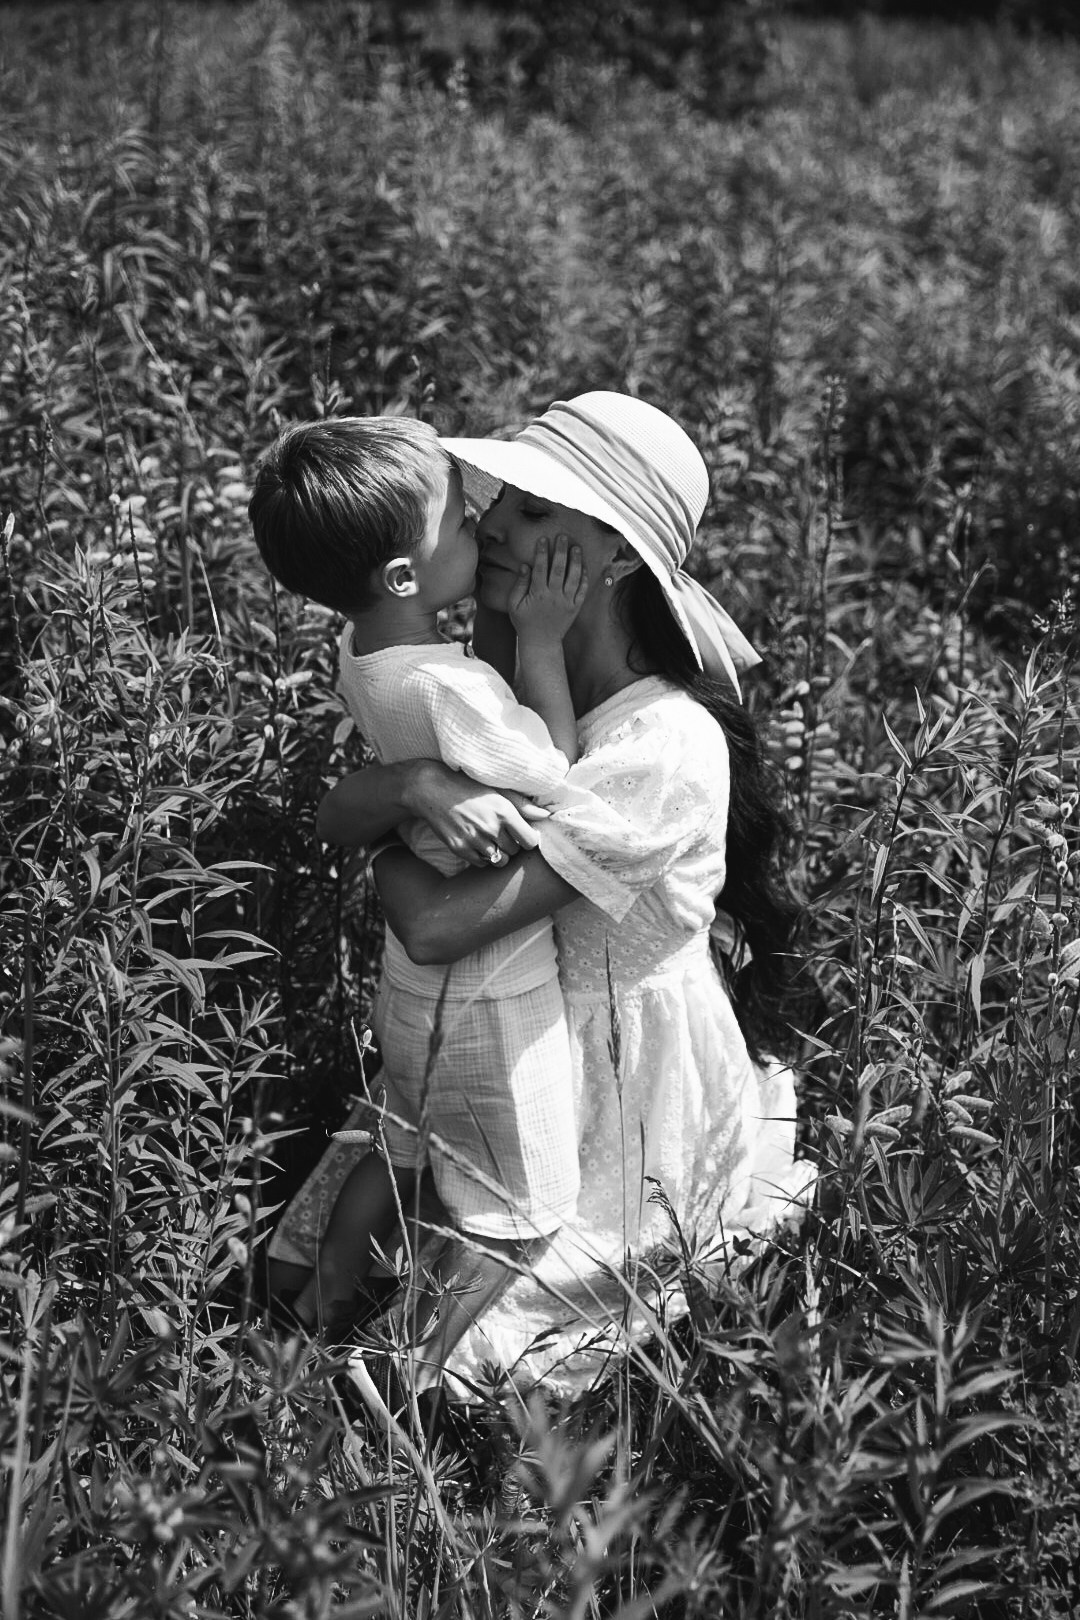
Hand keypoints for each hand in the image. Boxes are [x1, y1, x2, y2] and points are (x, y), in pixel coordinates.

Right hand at [404, 759, 547, 867]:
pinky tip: (477, 842)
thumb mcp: (496, 790)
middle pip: (515, 851)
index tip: (521, 834)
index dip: (528, 839)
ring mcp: (474, 839)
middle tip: (502, 833)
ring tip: (490, 839)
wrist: (431, 789)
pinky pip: (481, 864)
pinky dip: (483, 857)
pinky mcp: (459, 848)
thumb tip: (546, 815)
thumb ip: (522, 804)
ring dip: (498, 853)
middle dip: (512, 845)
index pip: (530, 841)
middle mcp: (490, 827)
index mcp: (503, 811)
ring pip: (499, 861)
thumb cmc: (467, 788)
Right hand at [508, 534, 587, 641]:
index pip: (540, 568)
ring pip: (573, 578)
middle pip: (559, 569)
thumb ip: (519, 585)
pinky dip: (584, 578)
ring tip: (576, 548)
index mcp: (537, 594)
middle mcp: (553, 596)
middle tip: (563, 537)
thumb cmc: (524, 622)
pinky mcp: (575, 607)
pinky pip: (582, 590)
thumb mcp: (514, 605)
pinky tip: (584, 567)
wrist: (541, 642)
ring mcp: (566, 602)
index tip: (543, 539)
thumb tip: (525, 566)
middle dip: (561, 551)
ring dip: (575, 561)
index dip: (542, 552)